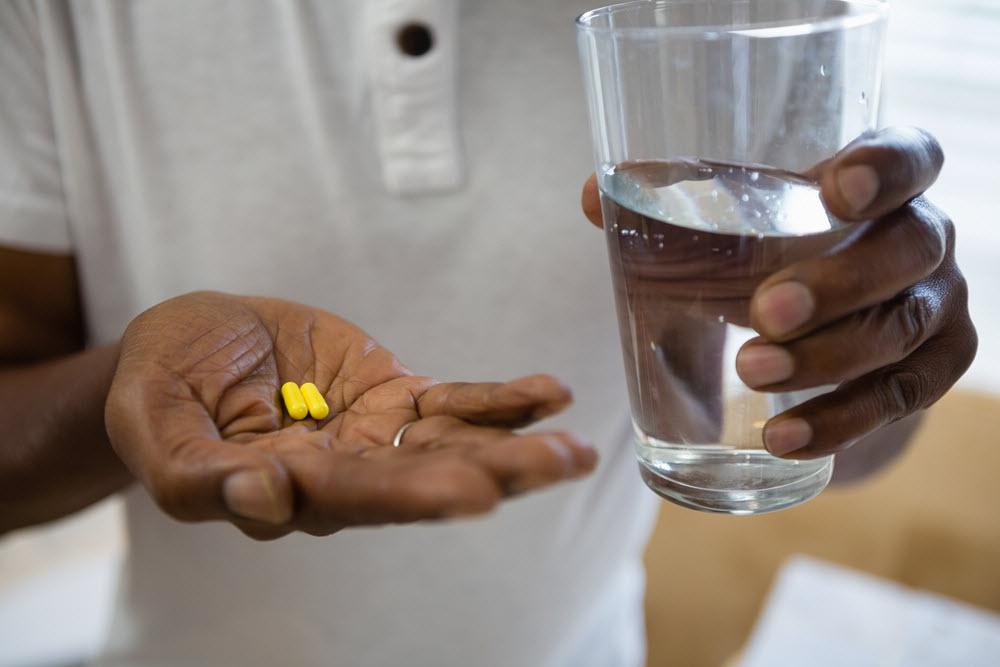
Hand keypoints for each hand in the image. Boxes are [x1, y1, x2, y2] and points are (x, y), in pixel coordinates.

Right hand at [106, 292, 595, 538]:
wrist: (192, 343)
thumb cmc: (159, 389)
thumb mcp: (154, 427)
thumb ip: (195, 475)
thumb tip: (263, 501)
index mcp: (284, 491)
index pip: (352, 498)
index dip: (408, 494)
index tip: (469, 492)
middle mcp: (343, 474)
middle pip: (424, 481)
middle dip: (496, 475)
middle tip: (557, 466)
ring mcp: (374, 435)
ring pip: (452, 448)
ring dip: (517, 446)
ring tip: (576, 448)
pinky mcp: (392, 395)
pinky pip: (453, 403)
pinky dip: (500, 400)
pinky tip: (549, 394)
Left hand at [581, 127, 976, 457]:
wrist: (822, 341)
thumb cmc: (770, 265)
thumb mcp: (731, 233)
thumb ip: (669, 209)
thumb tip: (592, 194)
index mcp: (882, 187)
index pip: (911, 158)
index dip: (887, 169)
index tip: (837, 192)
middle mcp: (923, 239)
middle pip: (907, 250)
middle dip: (836, 284)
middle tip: (764, 313)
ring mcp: (937, 307)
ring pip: (898, 331)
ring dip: (825, 358)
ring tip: (751, 373)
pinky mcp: (930, 373)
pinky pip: (895, 400)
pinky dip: (838, 421)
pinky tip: (782, 439)